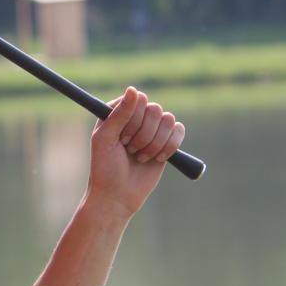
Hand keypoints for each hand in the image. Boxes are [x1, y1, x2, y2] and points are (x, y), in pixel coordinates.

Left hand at [87, 87, 184, 216]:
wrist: (118, 196)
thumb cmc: (106, 168)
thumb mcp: (105, 140)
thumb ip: (119, 114)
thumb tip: (134, 89)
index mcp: (117, 111)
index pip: (138, 99)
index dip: (133, 121)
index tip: (122, 140)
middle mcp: (136, 116)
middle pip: (155, 109)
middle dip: (143, 135)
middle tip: (129, 150)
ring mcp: (152, 128)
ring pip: (168, 120)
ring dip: (155, 143)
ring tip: (140, 156)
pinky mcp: (166, 141)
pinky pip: (179, 131)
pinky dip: (170, 147)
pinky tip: (157, 159)